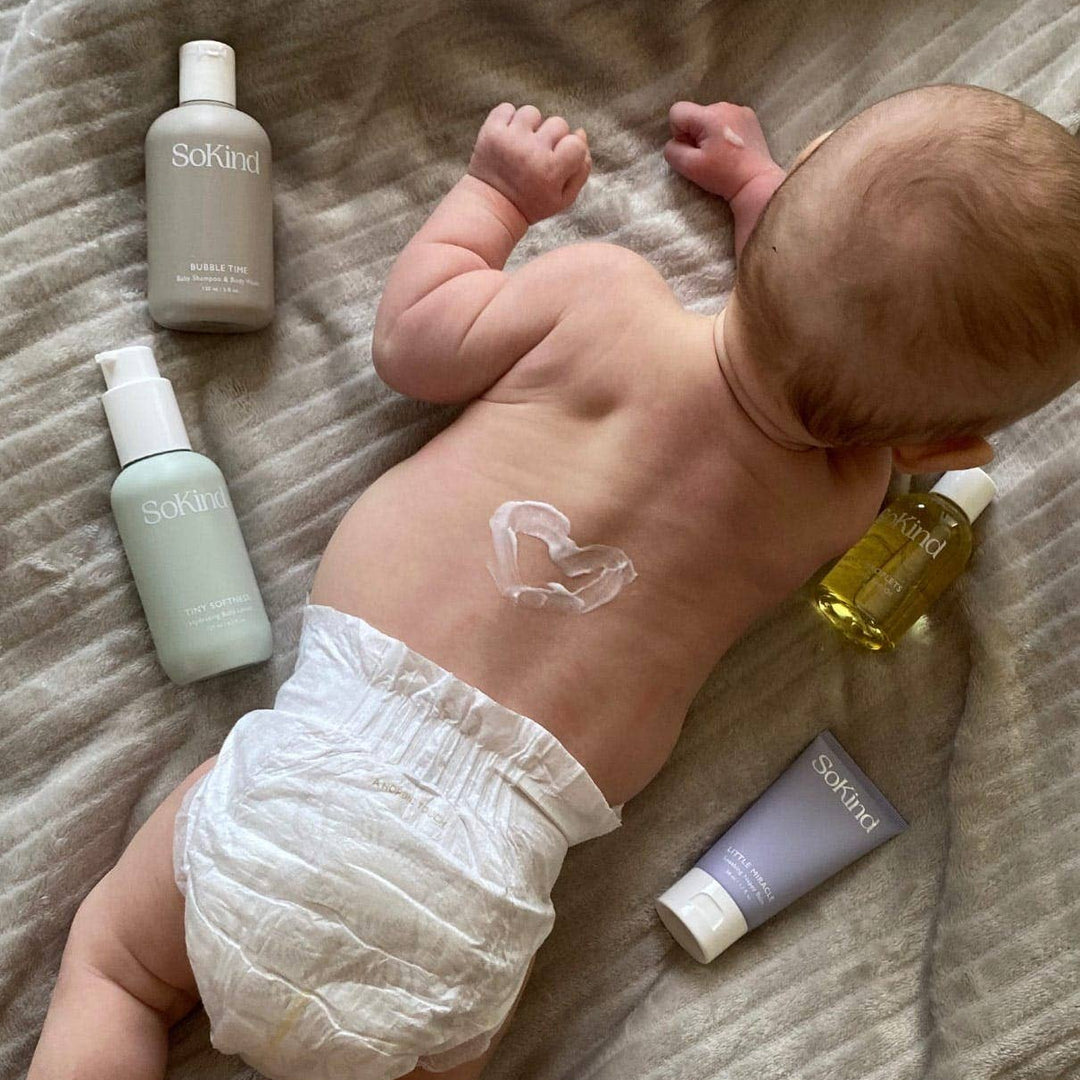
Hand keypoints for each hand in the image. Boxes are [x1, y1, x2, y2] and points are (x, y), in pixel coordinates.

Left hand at [468, 103, 590, 223]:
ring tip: (523, 144)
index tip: (559, 161)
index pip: (576, 143)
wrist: (491, 207)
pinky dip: (509, 119)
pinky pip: (507, 108)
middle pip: (558, 123)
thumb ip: (581, 170)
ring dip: (531, 126)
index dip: (571, 149)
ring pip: (533, 112)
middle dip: (553, 137)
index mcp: (551, 171)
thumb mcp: (563, 199)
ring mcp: (510, 140)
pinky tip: (509, 136)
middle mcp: (531, 152)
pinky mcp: (491, 132)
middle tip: (540, 155)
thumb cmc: (532, 203)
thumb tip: (580, 133)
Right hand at [664, 101, 781, 200]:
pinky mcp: (749, 117)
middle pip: (695, 114)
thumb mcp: (689, 167)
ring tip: (721, 152)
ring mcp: (739, 110)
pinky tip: (732, 147)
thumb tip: (674, 143)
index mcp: (708, 115)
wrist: (756, 182)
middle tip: (707, 155)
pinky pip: (726, 119)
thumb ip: (673, 151)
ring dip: (709, 132)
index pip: (677, 111)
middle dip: (695, 133)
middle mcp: (724, 106)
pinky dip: (723, 131)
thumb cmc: (723, 175)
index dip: (678, 132)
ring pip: (710, 117)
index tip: (692, 149)